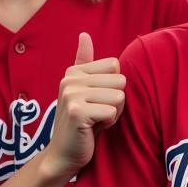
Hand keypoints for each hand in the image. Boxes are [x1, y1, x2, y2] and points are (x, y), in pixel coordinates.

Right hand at [41, 33, 125, 180]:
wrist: (66, 152)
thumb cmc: (84, 120)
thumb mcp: (86, 89)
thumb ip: (85, 62)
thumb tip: (84, 34)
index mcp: (75, 71)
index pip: (116, 66)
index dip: (115, 86)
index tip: (99, 99)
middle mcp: (70, 79)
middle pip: (121, 81)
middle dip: (116, 101)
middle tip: (98, 112)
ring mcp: (71, 94)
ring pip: (119, 97)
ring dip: (114, 113)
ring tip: (97, 119)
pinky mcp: (77, 111)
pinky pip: (112, 112)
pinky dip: (109, 122)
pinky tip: (94, 128)